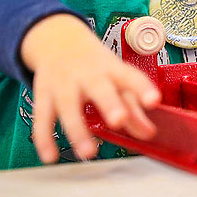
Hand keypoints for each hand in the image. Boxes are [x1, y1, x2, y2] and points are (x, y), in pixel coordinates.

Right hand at [20, 14, 161, 162]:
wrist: (58, 40)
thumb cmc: (94, 66)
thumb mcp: (115, 79)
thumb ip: (133, 107)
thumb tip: (148, 133)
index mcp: (111, 69)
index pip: (129, 76)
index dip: (142, 88)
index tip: (154, 100)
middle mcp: (87, 75)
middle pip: (98, 87)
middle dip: (109, 103)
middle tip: (119, 120)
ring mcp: (63, 84)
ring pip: (68, 106)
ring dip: (77, 129)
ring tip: (88, 152)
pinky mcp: (43, 94)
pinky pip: (42, 118)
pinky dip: (44, 138)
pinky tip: (50, 156)